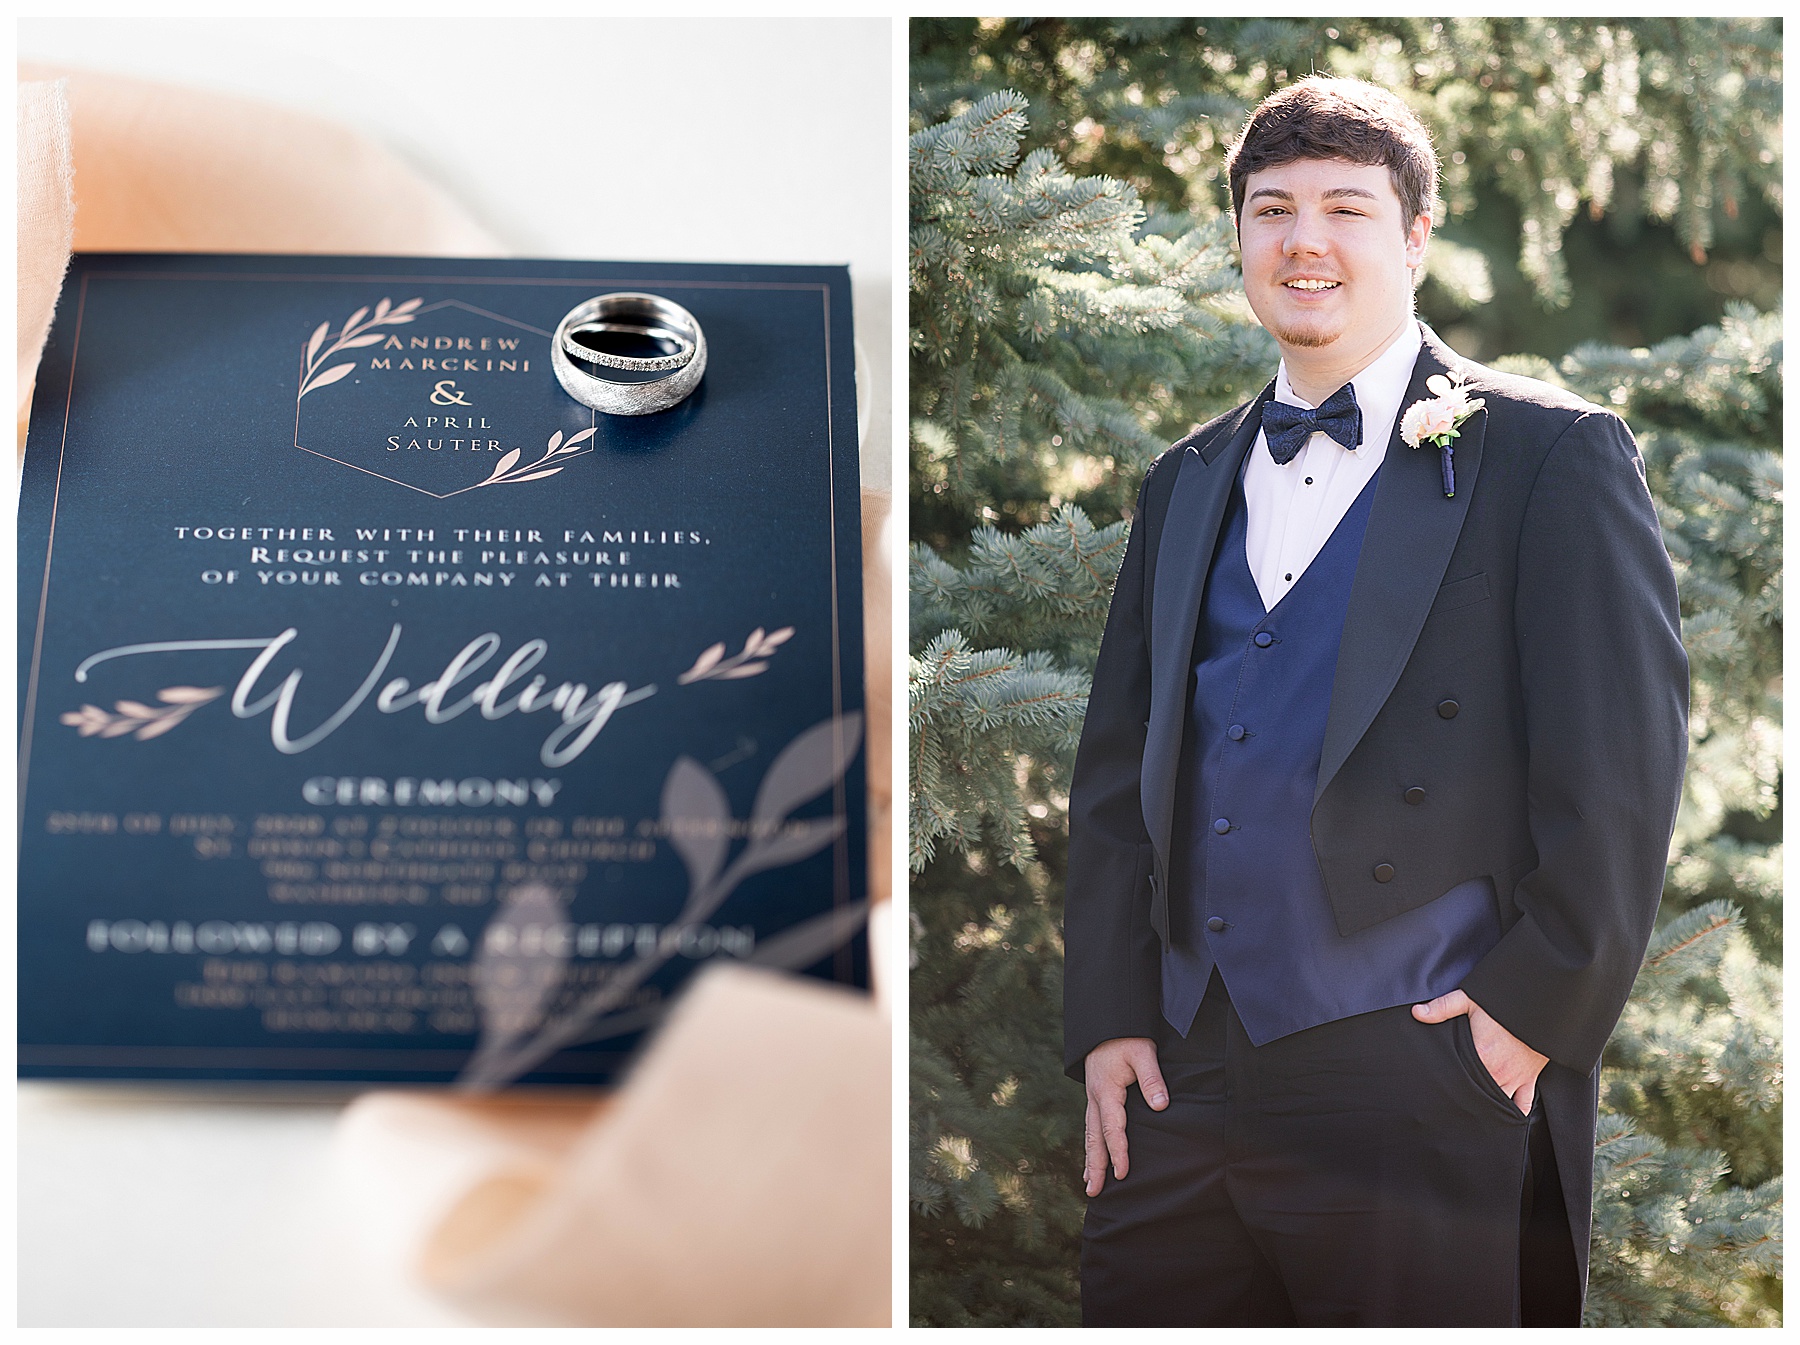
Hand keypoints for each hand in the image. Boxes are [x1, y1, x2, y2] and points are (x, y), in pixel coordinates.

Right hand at [1083, 1037, 1167, 1196]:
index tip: (1122, 1174)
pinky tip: (1092, 1157)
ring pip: (1089, 1134)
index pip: (1112, 1128)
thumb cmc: (1127, 1037)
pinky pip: (1091, 1126)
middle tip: (1093, 1193)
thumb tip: (1161, 1106)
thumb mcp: (1143, 1052)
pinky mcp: (1096, 1096)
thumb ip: (1152, 1079)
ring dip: (1090, 1160)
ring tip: (1089, 1184)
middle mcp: (1095, 1098)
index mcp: (1106, 1090)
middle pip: (1093, 1138)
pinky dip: (1091, 1145)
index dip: (1118, 1152)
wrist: (1106, 1022)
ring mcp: (1093, 1098)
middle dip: (1095, 1166)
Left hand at [1412, 988, 1548, 1113]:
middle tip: (1454, 1104)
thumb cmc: (1504, 1006)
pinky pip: (1523, 1104)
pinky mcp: (1530, 1079)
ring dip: (1487, 1106)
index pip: (1460, 1080)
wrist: (1541, 1007)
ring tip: (1474, 1111)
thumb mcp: (1469, 1000)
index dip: (1449, 1087)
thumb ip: (1442, 1007)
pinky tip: (1504, 1116)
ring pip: (1498, 1102)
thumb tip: (1417, 1012)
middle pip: (1479, 1095)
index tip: (1440, 1091)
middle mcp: (1498, 1072)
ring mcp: (1515, 1079)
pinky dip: (1514, 1112)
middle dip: (1467, 1099)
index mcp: (1481, 1056)